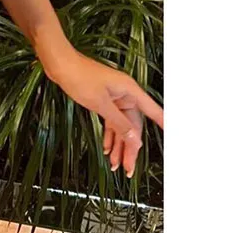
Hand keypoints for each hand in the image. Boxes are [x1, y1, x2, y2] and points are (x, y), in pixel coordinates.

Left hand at [44, 47, 163, 178]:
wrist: (59, 63)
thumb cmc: (78, 76)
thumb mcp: (100, 103)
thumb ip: (119, 123)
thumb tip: (135, 139)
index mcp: (130, 90)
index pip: (153, 112)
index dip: (165, 125)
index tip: (175, 138)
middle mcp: (125, 93)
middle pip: (134, 125)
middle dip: (131, 148)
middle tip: (129, 168)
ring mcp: (113, 96)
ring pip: (122, 125)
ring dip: (119, 144)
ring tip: (117, 165)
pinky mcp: (103, 99)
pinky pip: (111, 120)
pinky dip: (110, 134)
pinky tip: (108, 149)